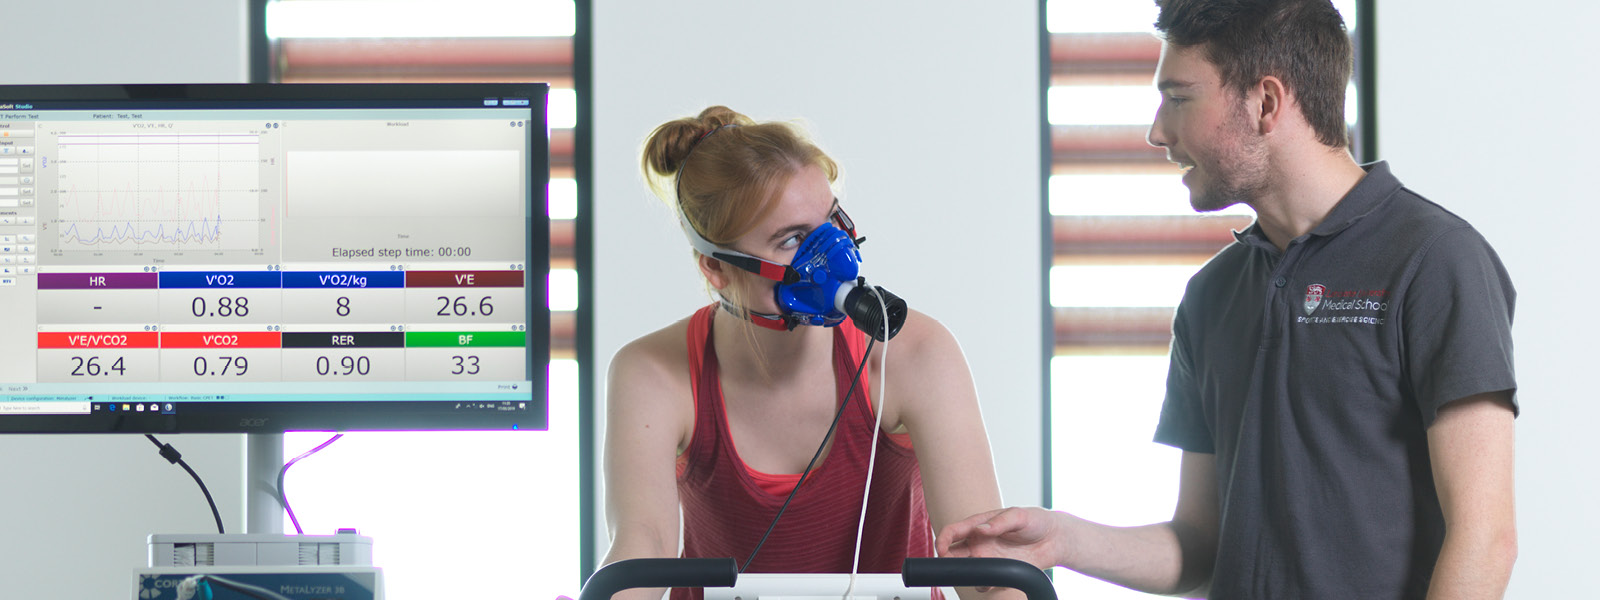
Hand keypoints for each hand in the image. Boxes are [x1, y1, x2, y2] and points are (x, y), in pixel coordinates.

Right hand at [937, 507, 1062, 572]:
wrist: (1055, 540)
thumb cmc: (1036, 521)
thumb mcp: (1019, 516)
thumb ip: (999, 522)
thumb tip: (981, 529)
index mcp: (979, 524)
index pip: (953, 531)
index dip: (942, 540)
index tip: (941, 550)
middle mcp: (979, 542)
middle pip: (953, 553)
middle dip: (948, 561)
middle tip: (954, 567)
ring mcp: (988, 558)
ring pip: (966, 571)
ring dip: (968, 575)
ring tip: (982, 574)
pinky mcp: (998, 572)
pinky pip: (984, 583)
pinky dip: (984, 585)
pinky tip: (995, 581)